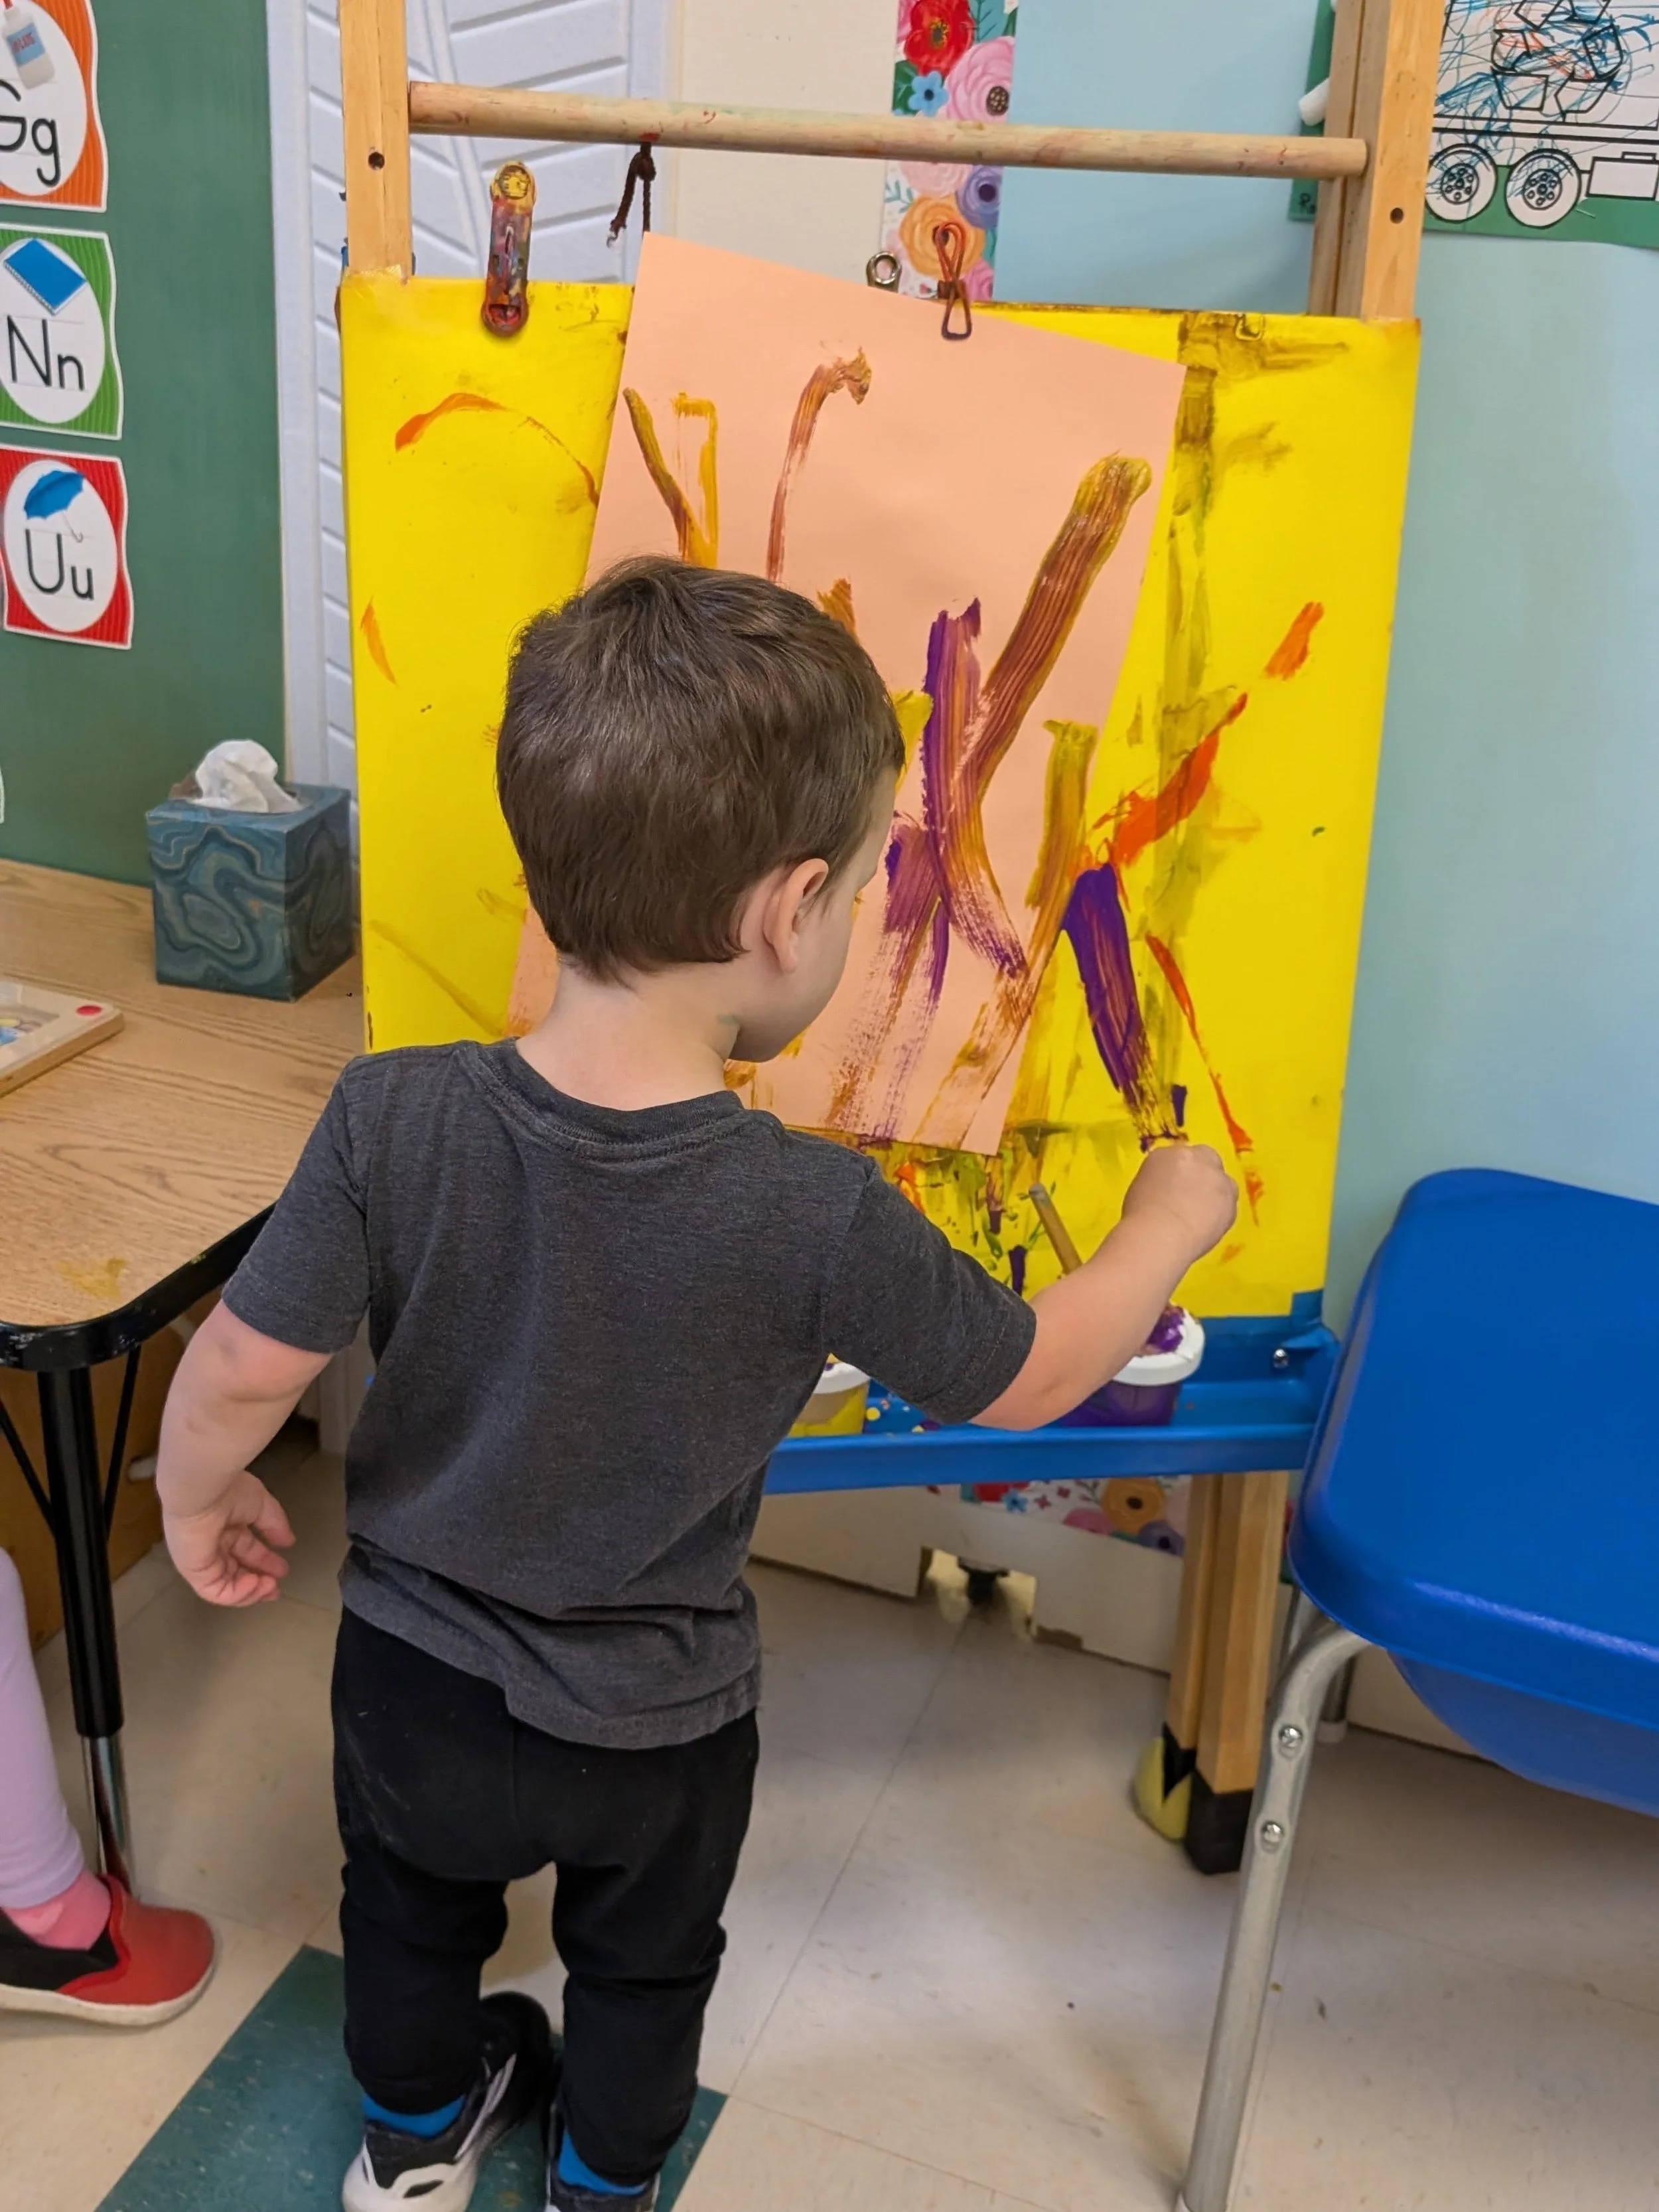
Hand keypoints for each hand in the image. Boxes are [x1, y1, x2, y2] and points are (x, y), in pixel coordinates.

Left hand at [163, 1470, 294, 1607]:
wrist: (202, 1492)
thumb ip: (274, 1524)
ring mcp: (203, 1561)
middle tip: (276, 1588)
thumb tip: (288, 1542)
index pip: (246, 1550)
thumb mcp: (261, 1505)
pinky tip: (256, 1583)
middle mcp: (213, 1545)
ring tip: (270, 1586)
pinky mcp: (195, 1572)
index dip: (265, 1561)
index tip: (283, 1569)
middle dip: (258, 1582)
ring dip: (251, 1591)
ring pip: (227, 1585)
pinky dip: (238, 1593)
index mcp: (226, 1527)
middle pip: (237, 1571)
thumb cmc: (229, 1492)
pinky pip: (217, 1591)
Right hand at [1122, 1142, 1237, 1259]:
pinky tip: (1207, 1228)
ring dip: (1216, 1193)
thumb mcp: (1142, 1188)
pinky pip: (1229, 1203)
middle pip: (1207, 1158)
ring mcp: (1216, 1177)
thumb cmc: (1139, 1216)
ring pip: (1223, 1181)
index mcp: (1166, 1154)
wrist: (1160, 1235)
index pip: (1181, 1155)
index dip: (1182, 1172)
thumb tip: (1169, 1189)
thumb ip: (1160, 1181)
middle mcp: (1195, 1157)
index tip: (1177, 1187)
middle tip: (1193, 1198)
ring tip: (1201, 1216)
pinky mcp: (1231, 1198)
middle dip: (1203, 1174)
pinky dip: (1221, 1213)